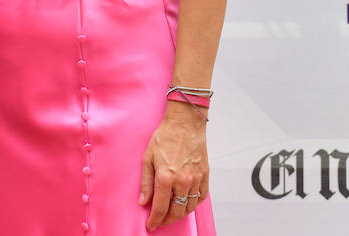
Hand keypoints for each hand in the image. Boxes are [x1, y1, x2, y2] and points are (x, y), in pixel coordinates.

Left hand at [139, 101, 207, 229]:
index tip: (151, 225)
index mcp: (166, 177)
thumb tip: (144, 201)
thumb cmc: (164, 137)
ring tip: (172, 214)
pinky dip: (193, 204)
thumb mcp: (148, 158)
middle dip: (167, 220)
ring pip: (189, 206)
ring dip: (180, 214)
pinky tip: (186, 203)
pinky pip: (201, 197)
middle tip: (161, 222)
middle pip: (176, 211)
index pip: (160, 207)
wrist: (185, 123)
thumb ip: (146, 183)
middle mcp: (182, 181)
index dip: (155, 219)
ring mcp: (196, 179)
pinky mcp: (205, 175)